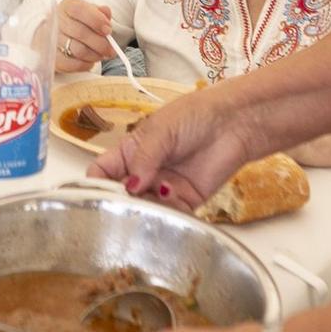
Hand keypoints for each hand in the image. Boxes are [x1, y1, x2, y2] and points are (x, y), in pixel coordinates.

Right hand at [56, 0, 118, 71]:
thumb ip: (100, 12)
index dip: (96, 20)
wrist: (60, 36)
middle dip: (101, 43)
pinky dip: (86, 64)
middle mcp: (56, 21)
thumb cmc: (79, 23)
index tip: (108, 30)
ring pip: (79, 50)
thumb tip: (106, 12)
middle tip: (111, 49)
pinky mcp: (53, 58)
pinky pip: (73, 64)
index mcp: (67, 6)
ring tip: (102, 55)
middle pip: (80, 33)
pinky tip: (90, 61)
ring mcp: (52, 40)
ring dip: (95, 55)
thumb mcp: (90, 13)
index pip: (79, 10)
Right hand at [88, 86, 253, 210]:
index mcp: (130, 152)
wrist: (235, 123)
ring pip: (144, 209)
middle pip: (121, 196)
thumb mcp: (161, 131)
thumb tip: (129, 187)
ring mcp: (163, 189)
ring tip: (153, 200)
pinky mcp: (186, 201)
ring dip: (146, 209)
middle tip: (127, 204)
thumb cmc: (195, 115)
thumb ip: (143, 159)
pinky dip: (168, 215)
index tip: (96, 196)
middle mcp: (143, 173)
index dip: (95, 185)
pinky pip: (171, 216)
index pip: (102, 172)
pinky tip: (171, 202)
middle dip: (122, 203)